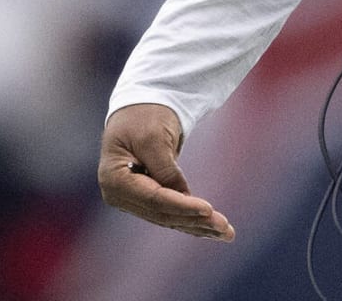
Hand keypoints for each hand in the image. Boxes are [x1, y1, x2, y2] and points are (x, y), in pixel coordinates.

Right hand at [98, 103, 234, 240]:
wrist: (139, 109)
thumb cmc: (144, 118)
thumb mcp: (154, 138)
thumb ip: (165, 168)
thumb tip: (182, 195)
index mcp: (115, 179)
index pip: (154, 199)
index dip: (182, 205)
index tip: (208, 210)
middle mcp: (120, 196)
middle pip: (162, 213)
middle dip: (195, 221)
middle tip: (225, 229)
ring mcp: (132, 199)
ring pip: (168, 218)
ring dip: (197, 226)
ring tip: (226, 233)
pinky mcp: (146, 198)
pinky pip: (170, 212)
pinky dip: (191, 219)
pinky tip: (211, 229)